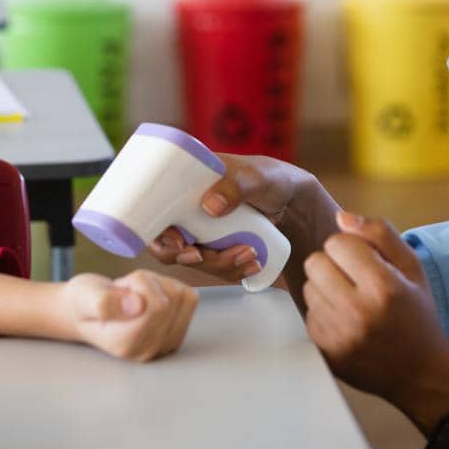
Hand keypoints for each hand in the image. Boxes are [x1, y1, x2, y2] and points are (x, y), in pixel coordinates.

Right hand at [61, 270, 198, 361]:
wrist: (85, 312)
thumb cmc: (84, 303)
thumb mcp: (84, 297)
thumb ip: (105, 303)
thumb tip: (138, 306)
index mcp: (127, 345)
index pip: (158, 306)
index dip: (141, 284)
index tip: (120, 288)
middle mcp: (149, 350)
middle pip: (172, 299)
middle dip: (149, 283)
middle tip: (125, 291)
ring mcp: (165, 344)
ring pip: (183, 296)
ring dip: (159, 284)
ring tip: (134, 294)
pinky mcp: (177, 333)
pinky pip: (189, 298)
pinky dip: (170, 288)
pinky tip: (148, 296)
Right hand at [145, 153, 307, 282]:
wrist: (293, 198)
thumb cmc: (271, 177)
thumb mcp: (254, 177)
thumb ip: (235, 186)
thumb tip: (210, 206)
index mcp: (186, 186)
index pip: (154, 215)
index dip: (158, 235)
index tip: (178, 244)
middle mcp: (188, 210)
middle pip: (170, 246)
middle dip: (189, 258)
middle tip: (208, 256)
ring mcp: (203, 231)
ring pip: (196, 260)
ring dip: (220, 265)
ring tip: (251, 254)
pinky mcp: (218, 246)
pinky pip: (215, 267)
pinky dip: (231, 271)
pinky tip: (252, 265)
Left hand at [303, 211, 448, 433]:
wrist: (421, 373)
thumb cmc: (417, 314)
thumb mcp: (412, 267)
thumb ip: (380, 234)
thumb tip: (341, 218)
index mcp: (383, 287)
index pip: (337, 242)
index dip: (352, 248)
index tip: (367, 263)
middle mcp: (357, 312)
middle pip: (315, 262)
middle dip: (333, 265)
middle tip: (355, 280)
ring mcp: (337, 336)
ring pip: (308, 286)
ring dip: (326, 288)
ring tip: (351, 301)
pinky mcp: (324, 351)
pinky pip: (308, 313)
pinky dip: (323, 312)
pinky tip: (345, 321)